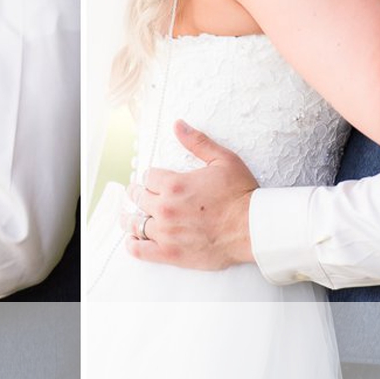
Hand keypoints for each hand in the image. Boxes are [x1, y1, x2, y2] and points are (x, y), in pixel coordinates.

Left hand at [128, 121, 256, 270]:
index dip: (151, 177)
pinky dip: (133, 245)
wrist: (253, 228)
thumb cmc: (240, 194)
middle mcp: (165, 208)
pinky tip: (132, 240)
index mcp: (174, 184)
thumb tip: (178, 125)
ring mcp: (166, 232)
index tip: (153, 181)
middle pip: (139, 198)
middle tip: (137, 195)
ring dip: (130, 218)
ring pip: (135, 224)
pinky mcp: (170, 253)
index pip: (148, 177)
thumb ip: (197, 142)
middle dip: (138, 194)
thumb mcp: (223, 160)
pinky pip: (140, 250)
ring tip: (127, 218)